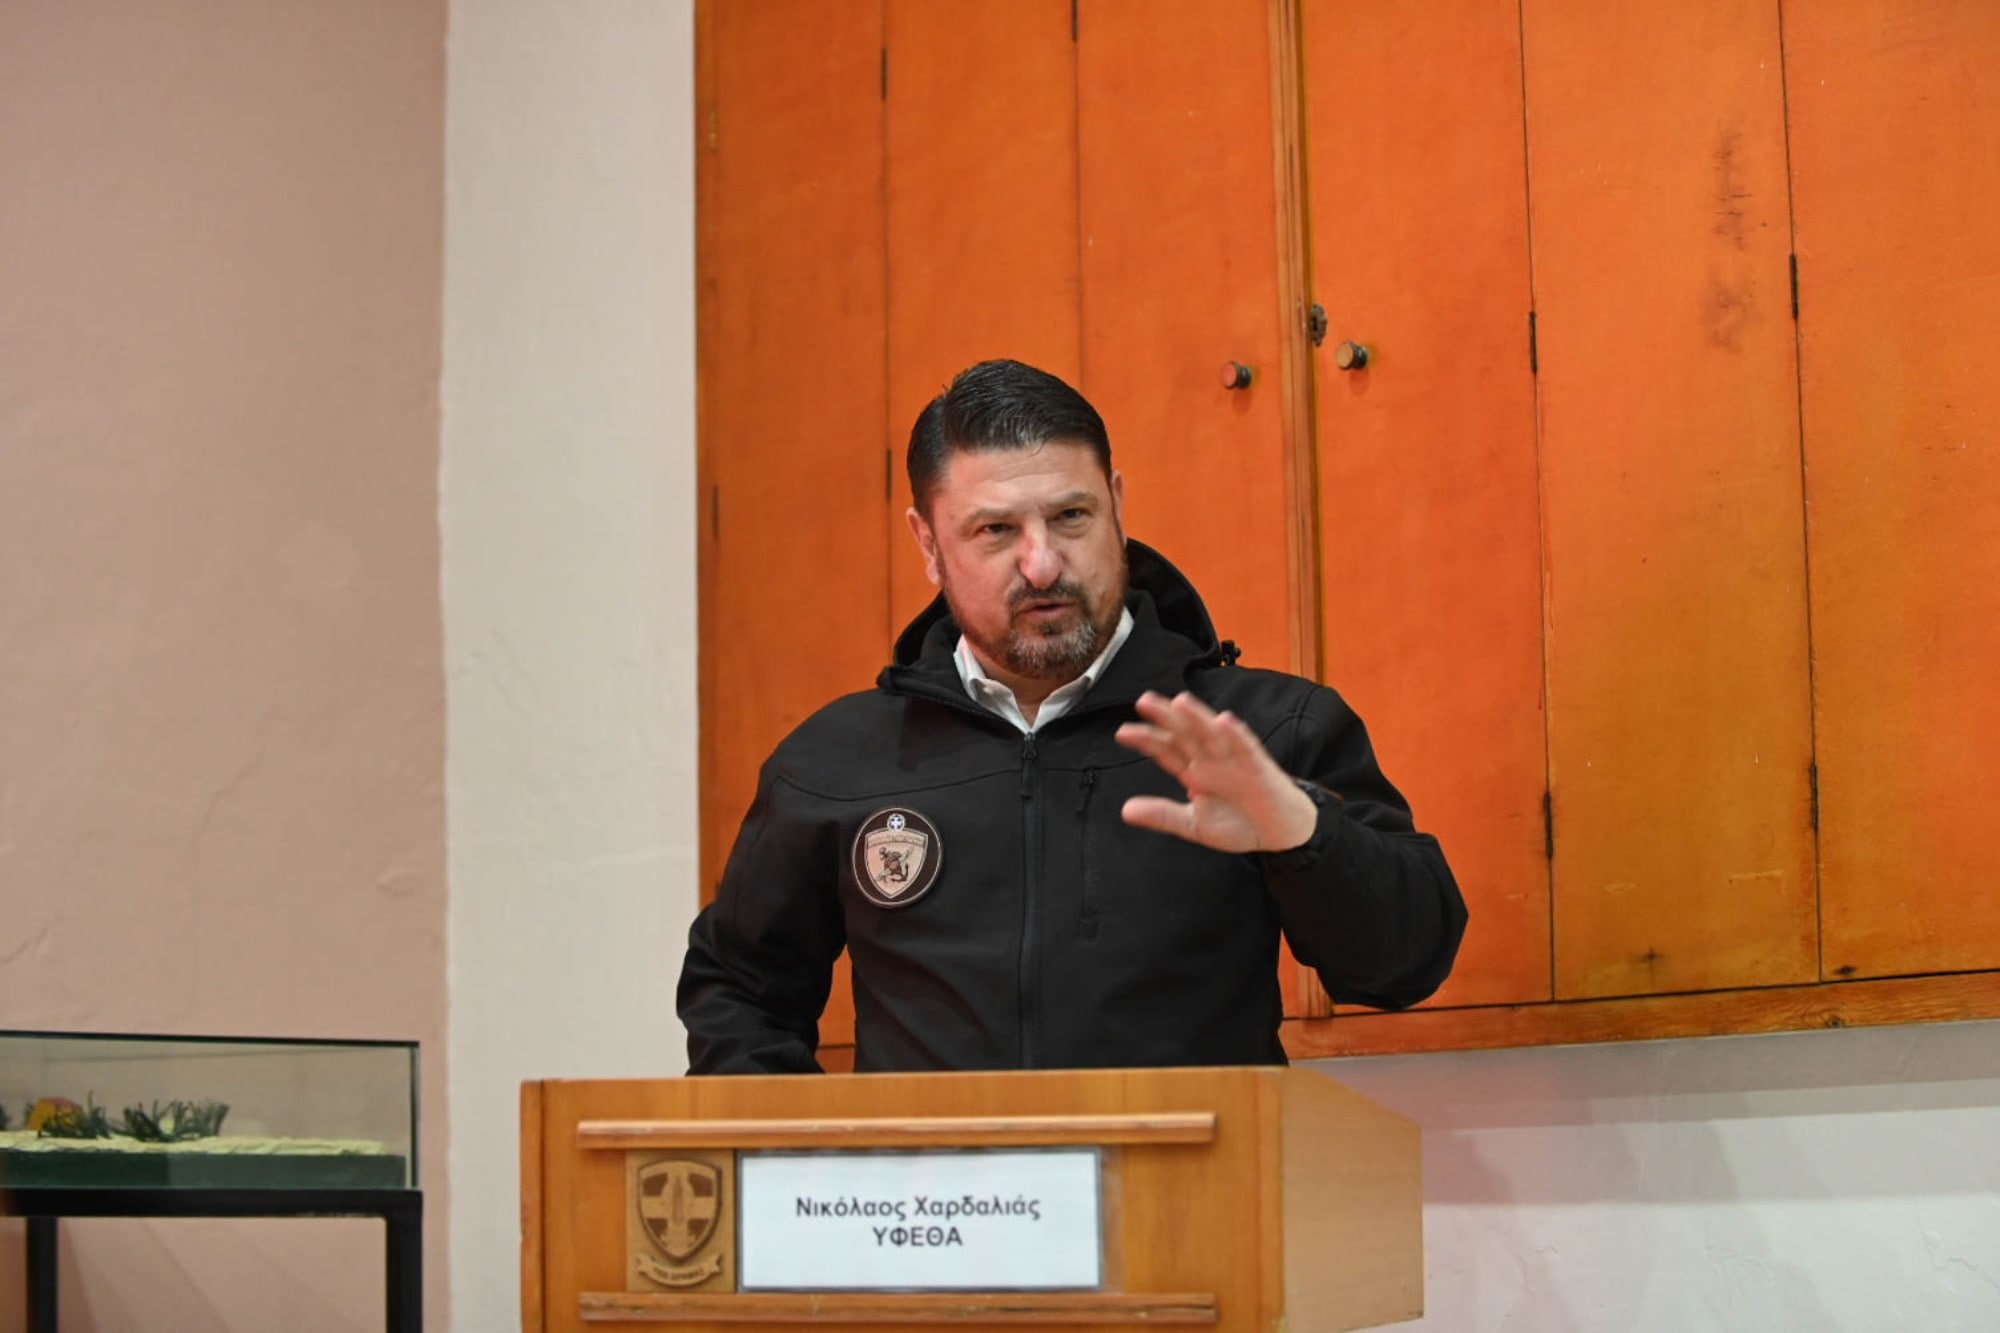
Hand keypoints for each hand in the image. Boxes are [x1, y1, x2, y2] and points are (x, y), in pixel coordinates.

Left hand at [1114, 690, 1319, 852]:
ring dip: (1198, 717)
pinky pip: (1246, 747)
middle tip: (1145, 702)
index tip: (1123, 733)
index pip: (1166, 750)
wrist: (1280, 835)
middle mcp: (1211, 759)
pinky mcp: (1257, 765)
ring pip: (1213, 733)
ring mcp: (1234, 759)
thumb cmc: (1240, 824)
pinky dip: (1236, 735)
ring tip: (1180, 703)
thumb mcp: (1193, 824)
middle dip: (1166, 717)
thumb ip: (1162, 815)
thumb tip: (1126, 811)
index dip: (1146, 740)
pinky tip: (1224, 722)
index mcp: (1195, 771)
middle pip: (1185, 733)